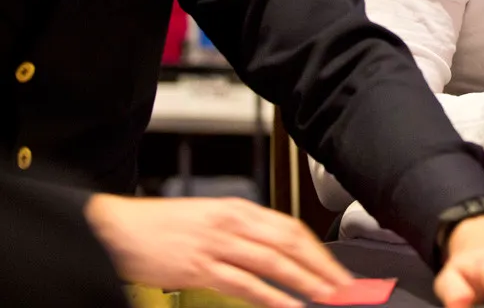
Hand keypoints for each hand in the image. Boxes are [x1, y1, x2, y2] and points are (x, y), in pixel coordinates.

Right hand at [84, 194, 351, 307]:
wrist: (116, 227)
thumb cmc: (160, 227)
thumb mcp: (209, 218)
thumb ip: (243, 232)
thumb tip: (276, 253)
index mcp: (238, 208)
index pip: (290, 227)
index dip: (317, 249)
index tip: (336, 268)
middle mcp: (233, 222)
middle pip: (289, 244)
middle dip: (321, 267)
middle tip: (344, 287)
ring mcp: (217, 244)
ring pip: (273, 263)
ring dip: (304, 282)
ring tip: (325, 298)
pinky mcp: (199, 267)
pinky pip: (244, 284)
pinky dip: (270, 297)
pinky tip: (286, 306)